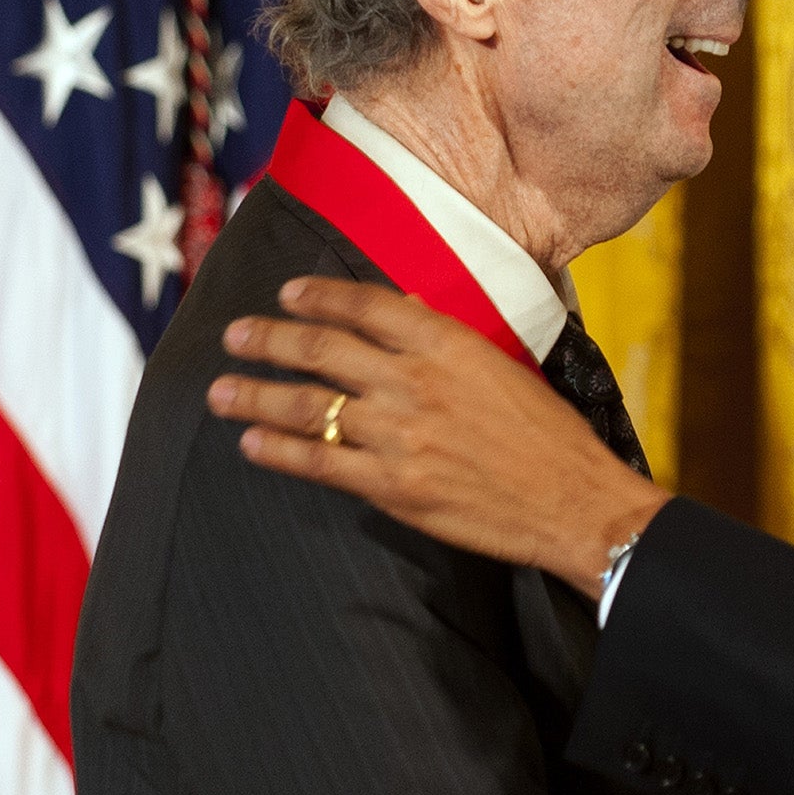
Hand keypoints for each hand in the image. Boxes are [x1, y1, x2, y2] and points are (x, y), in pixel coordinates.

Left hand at [207, 277, 670, 596]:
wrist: (574, 501)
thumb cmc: (550, 434)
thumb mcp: (505, 367)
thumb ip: (449, 342)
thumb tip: (405, 313)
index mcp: (449, 343)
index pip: (367, 305)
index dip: (319, 296)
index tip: (287, 293)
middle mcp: (416, 382)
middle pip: (321, 349)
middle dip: (268, 339)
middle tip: (234, 335)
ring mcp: (399, 435)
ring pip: (307, 405)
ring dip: (255, 395)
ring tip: (220, 391)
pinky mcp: (392, 486)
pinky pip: (319, 462)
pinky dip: (278, 451)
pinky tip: (252, 444)